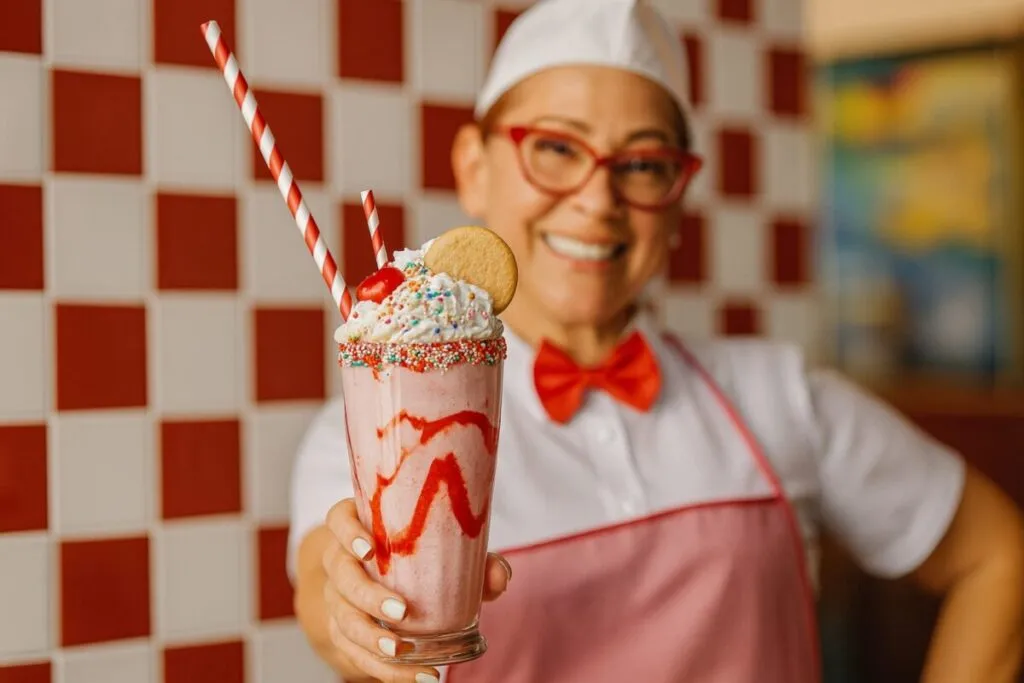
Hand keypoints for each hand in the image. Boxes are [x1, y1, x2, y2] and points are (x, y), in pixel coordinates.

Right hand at [322, 498, 511, 682]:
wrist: (388, 582)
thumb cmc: (421, 555)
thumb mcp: (446, 552)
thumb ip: (475, 560)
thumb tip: (500, 575)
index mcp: (359, 525)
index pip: (339, 520)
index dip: (348, 533)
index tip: (370, 550)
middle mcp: (340, 559)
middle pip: (340, 573)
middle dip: (367, 595)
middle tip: (400, 611)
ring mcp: (336, 596)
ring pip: (342, 617)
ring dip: (371, 637)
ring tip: (401, 651)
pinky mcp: (342, 630)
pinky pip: (354, 652)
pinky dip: (384, 669)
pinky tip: (417, 675)